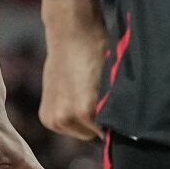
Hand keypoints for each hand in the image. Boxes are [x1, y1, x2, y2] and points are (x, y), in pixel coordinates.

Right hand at [38, 16, 110, 139]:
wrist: (71, 33)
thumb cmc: (98, 52)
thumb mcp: (113, 81)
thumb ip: (116, 108)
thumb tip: (124, 128)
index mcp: (86, 112)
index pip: (109, 133)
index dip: (115, 124)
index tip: (117, 113)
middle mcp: (65, 118)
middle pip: (93, 136)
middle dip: (97, 123)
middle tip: (99, 99)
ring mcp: (53, 118)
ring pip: (79, 132)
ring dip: (83, 121)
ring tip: (85, 95)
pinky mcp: (45, 116)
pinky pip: (65, 126)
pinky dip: (70, 116)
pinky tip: (74, 96)